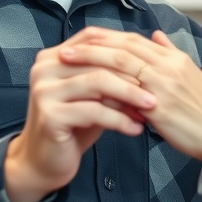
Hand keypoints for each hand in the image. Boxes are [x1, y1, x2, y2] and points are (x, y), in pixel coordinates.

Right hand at [4, 28, 157, 201]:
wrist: (44, 161)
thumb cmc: (73, 126)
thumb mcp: (93, 96)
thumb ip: (110, 76)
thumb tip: (147, 64)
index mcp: (54, 56)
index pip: (93, 40)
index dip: (124, 51)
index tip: (151, 64)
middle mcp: (45, 68)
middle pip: (99, 62)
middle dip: (132, 76)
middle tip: (157, 89)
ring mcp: (44, 91)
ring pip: (98, 83)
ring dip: (129, 95)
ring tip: (150, 108)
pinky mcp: (50, 115)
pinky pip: (93, 111)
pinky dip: (119, 119)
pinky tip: (135, 128)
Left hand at [58, 27, 201, 162]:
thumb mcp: (190, 73)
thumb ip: (170, 53)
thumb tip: (156, 35)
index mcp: (173, 57)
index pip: (133, 39)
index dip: (105, 37)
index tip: (82, 38)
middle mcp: (168, 66)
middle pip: (123, 46)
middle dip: (92, 45)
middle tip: (66, 47)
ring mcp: (163, 85)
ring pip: (121, 63)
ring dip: (91, 60)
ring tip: (68, 62)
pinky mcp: (160, 108)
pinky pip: (126, 93)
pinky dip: (104, 88)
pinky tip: (86, 90)